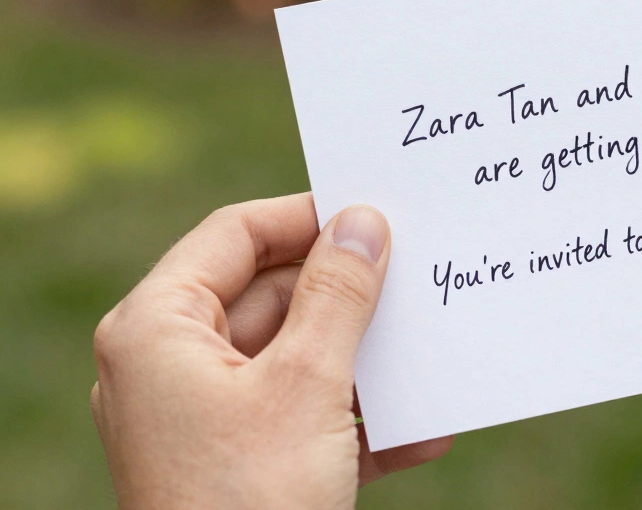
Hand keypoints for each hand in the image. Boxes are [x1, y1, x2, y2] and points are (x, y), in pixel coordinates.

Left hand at [90, 194, 451, 508]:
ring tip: (431, 352)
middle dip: (351, 297)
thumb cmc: (251, 500)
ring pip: (297, 360)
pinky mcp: (239, 464)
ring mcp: (203, 419)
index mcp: (159, 329)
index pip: (235, 235)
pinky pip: (304, 419)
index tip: (374, 212)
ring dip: (366, 364)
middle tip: (417, 276)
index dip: (307, 216)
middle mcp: (171, 366)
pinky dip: (358, 422)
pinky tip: (424, 431)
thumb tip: (364, 223)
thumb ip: (340, 294)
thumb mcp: (307, 384)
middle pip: (272, 296)